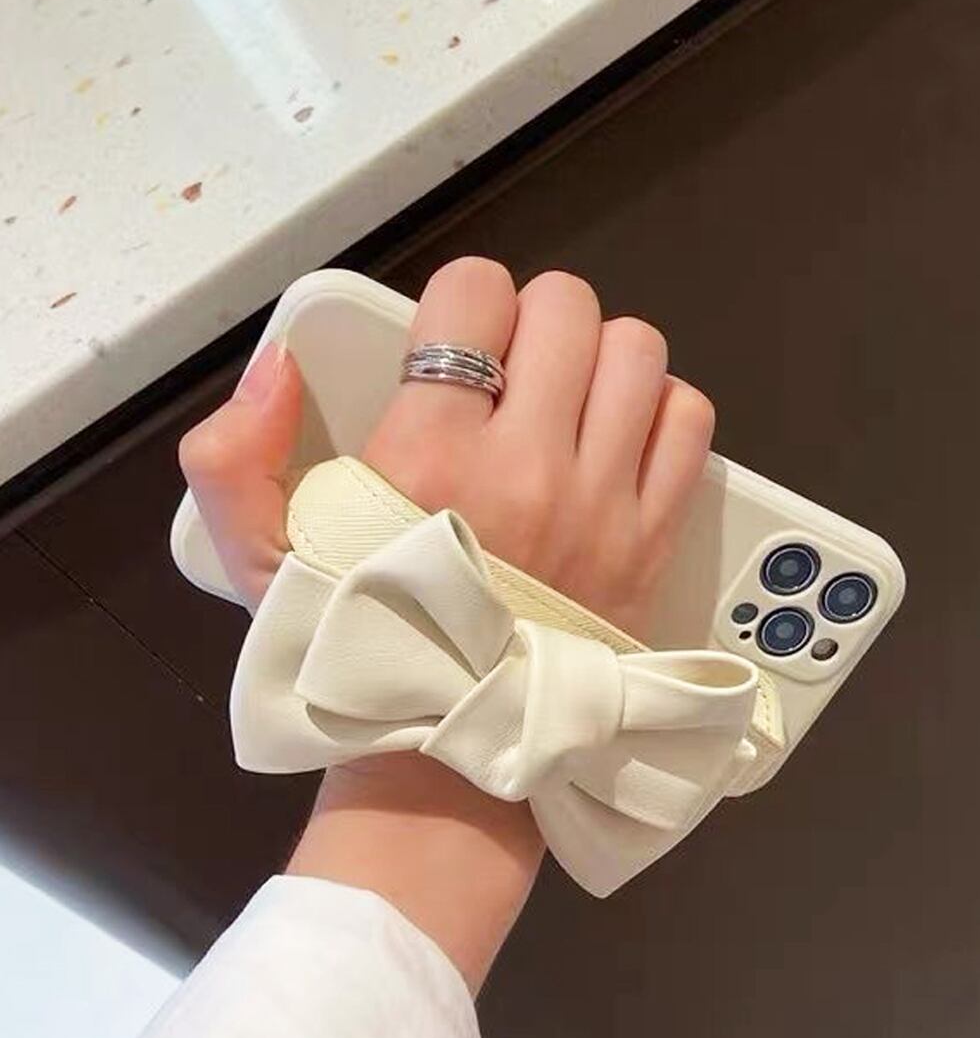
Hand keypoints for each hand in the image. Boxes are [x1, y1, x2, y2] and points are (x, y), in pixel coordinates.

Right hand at [180, 257, 714, 637]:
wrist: (460, 742)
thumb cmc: (364, 646)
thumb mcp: (261, 560)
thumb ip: (232, 456)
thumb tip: (279, 366)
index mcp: (430, 457)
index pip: (475, 296)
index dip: (462, 304)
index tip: (454, 347)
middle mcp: (526, 468)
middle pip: (566, 309)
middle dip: (534, 322)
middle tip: (513, 374)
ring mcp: (601, 502)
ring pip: (636, 352)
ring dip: (602, 360)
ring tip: (570, 403)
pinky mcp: (653, 537)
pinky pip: (688, 421)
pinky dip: (661, 411)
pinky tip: (620, 438)